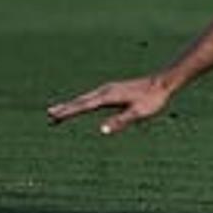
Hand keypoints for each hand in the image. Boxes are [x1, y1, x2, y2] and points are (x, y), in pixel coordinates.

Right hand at [47, 75, 172, 134]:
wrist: (164, 82)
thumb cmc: (152, 100)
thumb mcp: (138, 113)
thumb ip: (120, 121)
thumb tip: (101, 130)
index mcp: (108, 96)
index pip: (83, 106)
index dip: (68, 112)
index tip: (53, 116)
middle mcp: (106, 91)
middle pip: (81, 101)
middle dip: (65, 108)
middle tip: (49, 115)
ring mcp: (110, 89)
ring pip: (86, 98)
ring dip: (72, 105)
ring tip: (58, 112)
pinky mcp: (114, 90)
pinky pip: (93, 98)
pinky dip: (82, 102)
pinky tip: (81, 106)